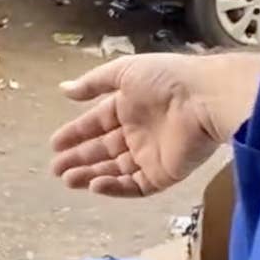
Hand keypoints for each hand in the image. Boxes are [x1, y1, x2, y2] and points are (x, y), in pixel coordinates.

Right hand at [50, 54, 231, 197]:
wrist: (204, 99)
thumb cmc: (165, 80)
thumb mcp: (124, 72)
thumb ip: (93, 83)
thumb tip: (64, 89)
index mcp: (129, 107)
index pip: (97, 124)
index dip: (75, 134)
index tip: (54, 144)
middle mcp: (138, 132)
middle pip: (103, 150)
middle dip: (79, 159)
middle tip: (55, 169)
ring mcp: (151, 155)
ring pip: (115, 170)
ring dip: (91, 174)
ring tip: (67, 179)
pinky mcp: (164, 174)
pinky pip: (136, 186)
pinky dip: (114, 187)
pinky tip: (95, 185)